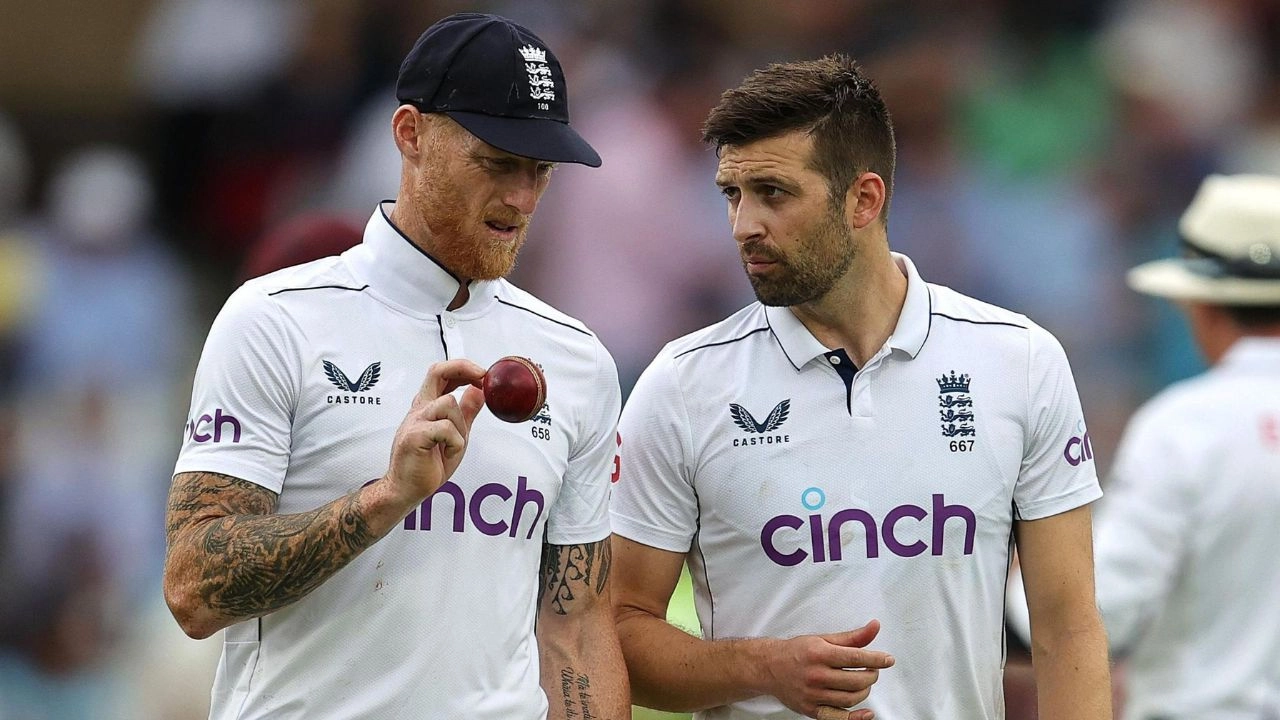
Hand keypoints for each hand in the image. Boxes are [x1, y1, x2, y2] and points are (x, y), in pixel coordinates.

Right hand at [384, 359, 485, 503]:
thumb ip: (466, 412)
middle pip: (437, 371)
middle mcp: (419, 409)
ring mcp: (415, 421)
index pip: (441, 373)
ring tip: (453, 445)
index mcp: (426, 406)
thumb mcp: (456, 434)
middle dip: (464, 369)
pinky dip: (455, 443)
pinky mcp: (414, 437)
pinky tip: (447, 454)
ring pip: (448, 403)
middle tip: (482, 379)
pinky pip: (446, 429)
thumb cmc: (426, 464)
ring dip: (460, 426)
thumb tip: (479, 391)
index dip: (463, 368)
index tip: (482, 376)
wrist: (405, 489)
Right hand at [759, 620, 892, 719]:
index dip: (877, 659)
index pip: (856, 657)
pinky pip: (838, 718)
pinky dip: (856, 718)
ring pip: (850, 698)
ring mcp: (813, 694)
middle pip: (856, 680)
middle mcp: (816, 675)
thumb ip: (851, 637)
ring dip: (865, 691)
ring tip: (864, 683)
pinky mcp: (811, 709)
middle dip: (872, 675)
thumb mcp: (822, 639)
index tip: (888, 660)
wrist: (769, 667)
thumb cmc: (797, 652)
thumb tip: (874, 628)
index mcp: (819, 654)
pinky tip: (867, 713)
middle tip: (873, 670)